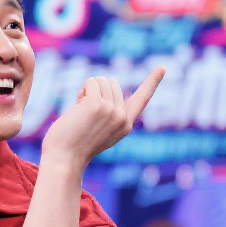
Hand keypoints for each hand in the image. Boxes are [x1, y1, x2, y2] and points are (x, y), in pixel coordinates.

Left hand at [41, 67, 164, 170]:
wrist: (64, 159)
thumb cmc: (75, 144)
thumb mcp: (99, 130)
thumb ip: (109, 112)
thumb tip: (107, 84)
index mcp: (125, 125)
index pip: (142, 99)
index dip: (152, 82)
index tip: (162, 67)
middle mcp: (122, 118)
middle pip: (112, 83)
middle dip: (97, 90)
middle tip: (86, 112)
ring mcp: (111, 111)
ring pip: (102, 80)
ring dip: (88, 89)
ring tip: (80, 111)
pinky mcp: (97, 105)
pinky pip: (91, 82)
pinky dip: (82, 89)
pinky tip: (77, 107)